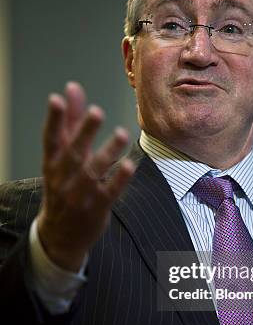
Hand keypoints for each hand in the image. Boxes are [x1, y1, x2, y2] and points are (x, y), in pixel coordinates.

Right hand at [36, 82, 134, 271]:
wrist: (60, 236)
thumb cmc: (62, 187)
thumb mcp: (61, 157)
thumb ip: (70, 122)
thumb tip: (72, 89)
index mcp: (52, 164)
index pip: (51, 140)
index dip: (54, 120)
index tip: (56, 99)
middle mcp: (63, 179)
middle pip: (74, 154)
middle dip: (84, 132)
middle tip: (97, 112)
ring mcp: (79, 195)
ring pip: (93, 172)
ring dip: (107, 153)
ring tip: (122, 134)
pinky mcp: (97, 208)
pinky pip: (109, 193)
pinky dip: (118, 179)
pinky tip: (129, 165)